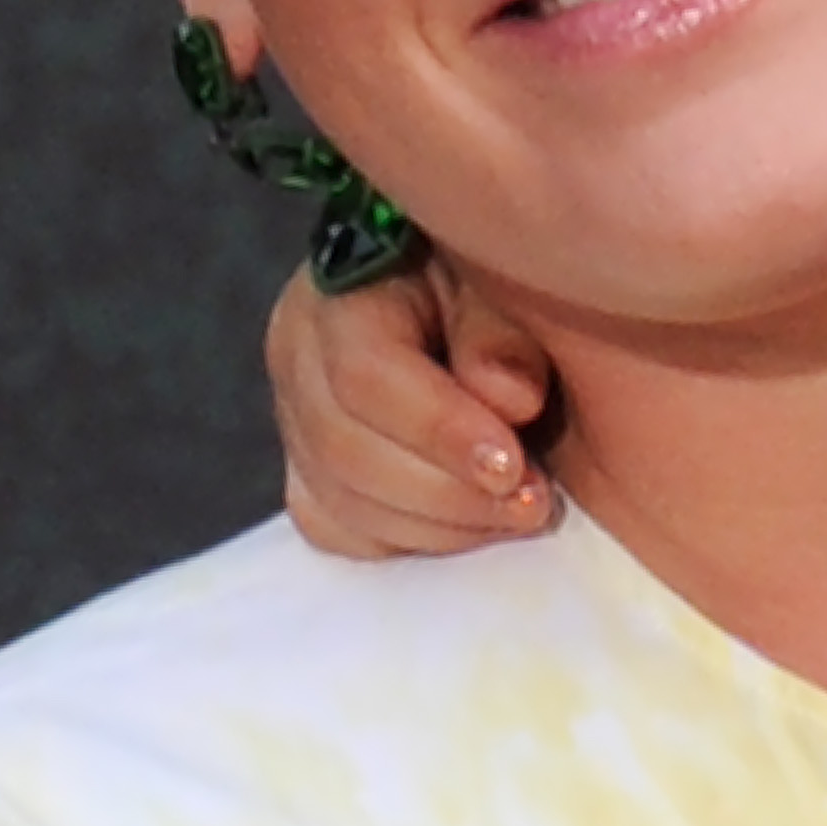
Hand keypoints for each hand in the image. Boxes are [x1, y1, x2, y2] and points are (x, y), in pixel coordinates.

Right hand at [270, 259, 559, 557]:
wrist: (465, 316)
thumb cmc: (487, 291)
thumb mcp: (504, 284)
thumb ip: (503, 333)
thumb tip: (510, 398)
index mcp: (342, 294)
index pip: (365, 375)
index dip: (438, 430)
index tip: (510, 466)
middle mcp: (300, 357)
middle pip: (347, 452)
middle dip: (449, 493)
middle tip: (530, 504)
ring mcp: (296, 422)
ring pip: (343, 504)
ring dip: (440, 527)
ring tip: (513, 515)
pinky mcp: (308, 475)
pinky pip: (338, 531)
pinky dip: (405, 541)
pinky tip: (466, 525)